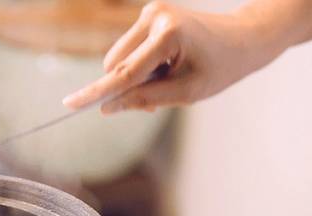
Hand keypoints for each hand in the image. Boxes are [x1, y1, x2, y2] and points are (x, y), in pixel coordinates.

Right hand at [62, 1, 280, 112]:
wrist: (242, 38)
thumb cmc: (220, 67)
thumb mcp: (186, 93)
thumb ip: (145, 99)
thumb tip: (108, 106)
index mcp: (169, 35)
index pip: (125, 73)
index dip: (97, 93)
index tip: (69, 104)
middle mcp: (154, 16)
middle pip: (116, 66)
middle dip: (128, 87)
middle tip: (159, 97)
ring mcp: (150, 12)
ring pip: (118, 59)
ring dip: (134, 77)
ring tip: (168, 76)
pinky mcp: (148, 13)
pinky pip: (128, 50)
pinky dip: (140, 65)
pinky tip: (166, 64)